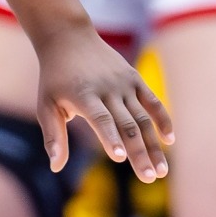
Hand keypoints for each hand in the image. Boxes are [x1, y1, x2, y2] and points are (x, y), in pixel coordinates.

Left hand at [32, 24, 174, 180]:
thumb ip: (53, 136)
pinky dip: (163, 120)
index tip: (119, 158)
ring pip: (143, 118)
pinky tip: (169, 141)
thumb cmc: (55, 78)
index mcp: (83, 95)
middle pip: (127, 125)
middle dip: (139, 153)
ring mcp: (123, 84)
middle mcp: (107, 89)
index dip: (110, 137)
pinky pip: (153, 102)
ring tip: (162, 172)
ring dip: (154, 145)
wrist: (68, 38)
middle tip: (149, 178)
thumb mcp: (46, 104)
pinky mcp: (135, 79)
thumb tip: (55, 167)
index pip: (101, 119)